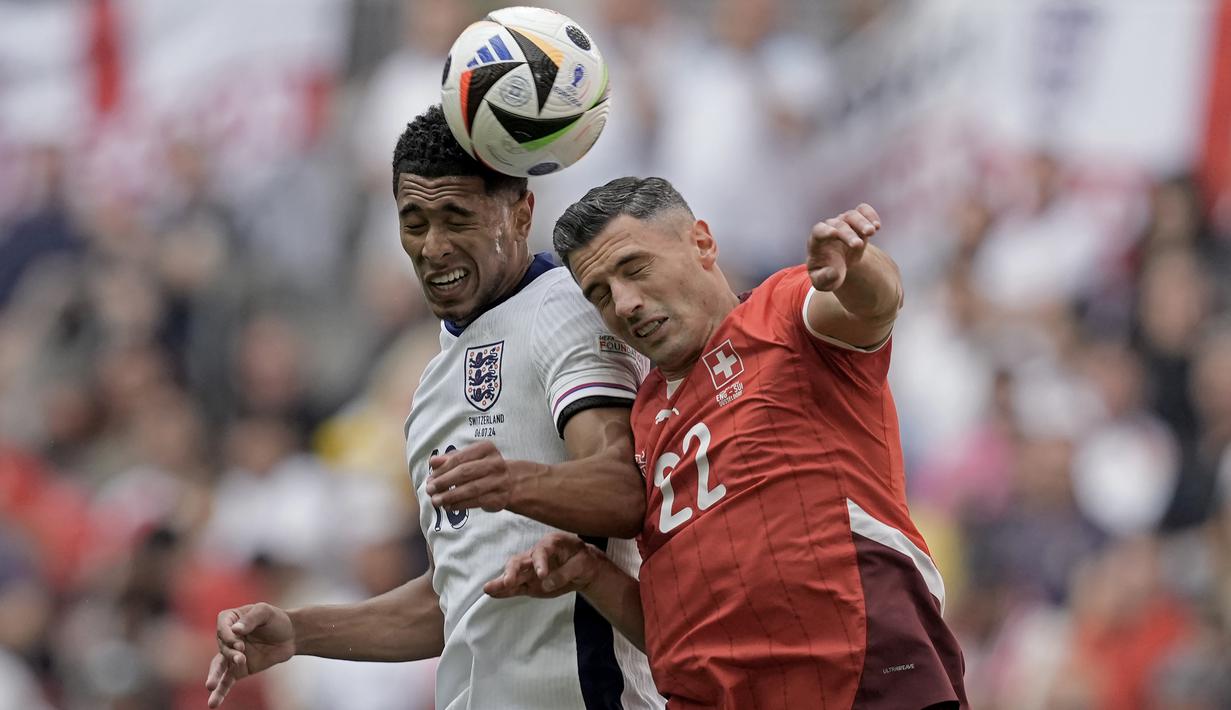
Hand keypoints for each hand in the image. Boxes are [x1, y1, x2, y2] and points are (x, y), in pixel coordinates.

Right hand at [205, 603, 295, 707]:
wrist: (291, 636)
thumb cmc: (277, 620)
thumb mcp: (266, 612)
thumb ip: (251, 619)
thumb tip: (235, 630)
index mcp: (231, 619)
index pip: (222, 627)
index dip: (228, 635)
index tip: (240, 643)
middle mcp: (228, 638)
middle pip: (222, 646)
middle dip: (230, 653)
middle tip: (241, 657)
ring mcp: (232, 655)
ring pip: (219, 666)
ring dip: (214, 676)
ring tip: (210, 686)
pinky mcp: (239, 670)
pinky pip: (227, 681)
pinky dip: (220, 692)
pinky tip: (213, 703)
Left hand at [426, 441, 520, 512]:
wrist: (509, 482)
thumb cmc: (482, 468)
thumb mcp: (467, 458)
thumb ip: (450, 459)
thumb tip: (433, 462)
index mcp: (486, 448)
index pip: (460, 458)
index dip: (442, 469)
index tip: (430, 478)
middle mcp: (496, 463)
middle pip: (465, 473)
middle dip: (444, 482)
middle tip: (430, 490)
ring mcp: (500, 481)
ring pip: (471, 489)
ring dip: (450, 496)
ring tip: (436, 501)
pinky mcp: (500, 498)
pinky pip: (477, 502)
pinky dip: (460, 505)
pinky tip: (449, 506)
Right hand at [484, 533, 601, 598]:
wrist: (584, 568)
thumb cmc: (584, 560)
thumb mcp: (582, 564)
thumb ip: (565, 573)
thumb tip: (546, 582)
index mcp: (551, 544)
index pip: (541, 551)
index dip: (540, 563)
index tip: (542, 575)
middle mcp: (536, 555)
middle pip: (520, 560)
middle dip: (512, 571)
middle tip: (507, 582)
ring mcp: (530, 569)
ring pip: (513, 574)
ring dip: (502, 581)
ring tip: (488, 589)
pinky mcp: (529, 582)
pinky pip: (515, 586)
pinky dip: (505, 590)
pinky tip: (493, 593)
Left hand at [807, 203, 881, 291]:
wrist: (837, 267)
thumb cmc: (827, 274)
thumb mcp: (823, 282)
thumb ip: (824, 279)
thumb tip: (833, 272)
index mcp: (817, 242)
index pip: (818, 230)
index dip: (825, 231)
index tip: (834, 233)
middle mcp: (830, 228)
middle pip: (838, 224)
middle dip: (848, 233)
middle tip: (858, 245)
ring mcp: (843, 223)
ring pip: (852, 215)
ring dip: (862, 222)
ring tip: (873, 231)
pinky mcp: (856, 223)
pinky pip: (862, 211)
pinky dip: (870, 215)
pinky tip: (877, 226)